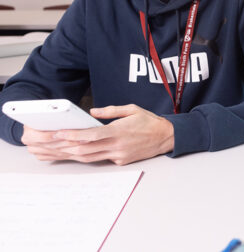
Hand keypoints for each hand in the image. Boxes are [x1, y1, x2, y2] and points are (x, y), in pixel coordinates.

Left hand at [21, 104, 174, 164]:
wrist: (166, 137)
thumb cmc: (150, 121)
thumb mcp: (132, 109)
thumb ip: (111, 110)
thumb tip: (92, 112)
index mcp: (118, 131)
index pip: (91, 135)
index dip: (73, 135)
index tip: (58, 133)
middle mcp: (117, 146)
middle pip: (86, 150)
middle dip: (65, 147)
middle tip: (49, 145)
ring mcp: (118, 156)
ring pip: (89, 158)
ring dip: (71, 155)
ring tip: (55, 152)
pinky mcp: (120, 162)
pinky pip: (100, 159)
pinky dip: (86, 157)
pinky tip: (74, 154)